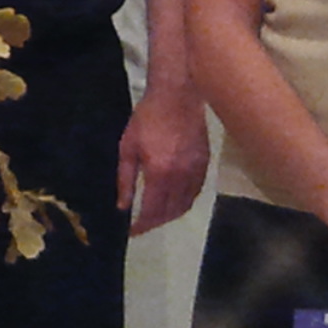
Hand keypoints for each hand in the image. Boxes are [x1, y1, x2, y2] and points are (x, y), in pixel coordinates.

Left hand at [116, 86, 209, 234]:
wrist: (177, 96)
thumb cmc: (147, 118)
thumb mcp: (128, 147)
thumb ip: (125, 179)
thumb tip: (123, 206)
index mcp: (160, 173)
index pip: (153, 211)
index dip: (142, 225)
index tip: (131, 231)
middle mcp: (181, 177)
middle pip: (171, 212)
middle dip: (155, 222)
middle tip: (142, 224)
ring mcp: (196, 171)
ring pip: (185, 204)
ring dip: (170, 215)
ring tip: (156, 215)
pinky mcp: (205, 164)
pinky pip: (195, 192)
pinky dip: (184, 201)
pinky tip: (173, 199)